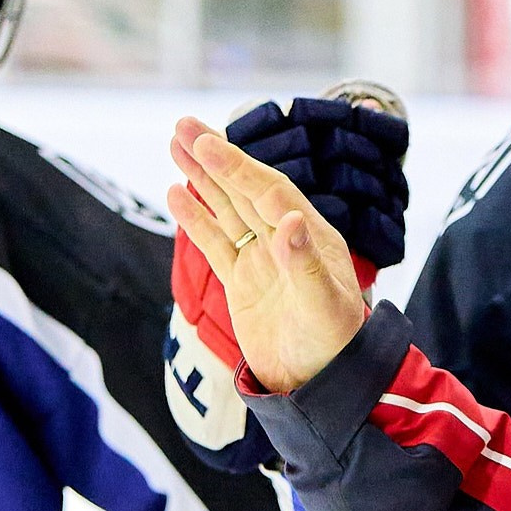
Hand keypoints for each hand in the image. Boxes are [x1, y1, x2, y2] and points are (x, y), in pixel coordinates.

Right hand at [166, 117, 368, 394]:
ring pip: (227, 208)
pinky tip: (176, 191)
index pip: (270, 192)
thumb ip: (305, 264)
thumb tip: (289, 220)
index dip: (239, 168)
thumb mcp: (324, 306)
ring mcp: (263, 259)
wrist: (322, 386)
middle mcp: (287, 240)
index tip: (210, 145)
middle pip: (245, 189)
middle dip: (215, 157)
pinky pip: (217, 242)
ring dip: (202, 177)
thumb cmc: (334, 346)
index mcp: (311, 236)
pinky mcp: (244, 282)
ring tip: (176, 142)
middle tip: (183, 124)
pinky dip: (196, 218)